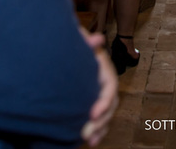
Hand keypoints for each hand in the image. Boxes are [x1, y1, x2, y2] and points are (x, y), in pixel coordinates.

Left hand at [79, 29, 118, 145]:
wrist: (65, 50)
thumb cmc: (73, 45)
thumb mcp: (78, 41)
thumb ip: (86, 40)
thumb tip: (98, 38)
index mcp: (104, 70)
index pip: (110, 87)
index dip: (104, 102)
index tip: (92, 114)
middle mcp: (106, 83)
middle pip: (110, 105)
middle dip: (101, 121)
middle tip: (85, 133)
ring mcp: (101, 94)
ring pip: (107, 114)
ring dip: (100, 129)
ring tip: (89, 140)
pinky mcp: (94, 103)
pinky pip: (101, 119)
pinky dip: (98, 131)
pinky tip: (91, 141)